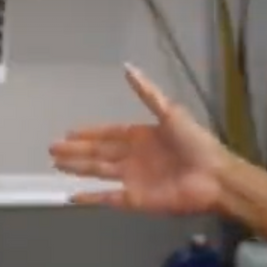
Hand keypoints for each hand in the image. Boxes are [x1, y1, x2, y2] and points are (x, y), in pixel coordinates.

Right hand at [49, 64, 230, 213]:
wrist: (214, 177)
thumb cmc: (195, 143)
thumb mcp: (170, 112)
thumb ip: (147, 93)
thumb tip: (128, 67)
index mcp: (142, 136)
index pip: (108, 133)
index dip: (89, 132)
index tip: (68, 131)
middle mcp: (134, 157)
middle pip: (98, 152)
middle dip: (76, 150)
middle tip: (52, 149)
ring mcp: (133, 179)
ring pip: (98, 172)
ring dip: (78, 168)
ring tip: (56, 164)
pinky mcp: (135, 199)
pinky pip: (107, 198)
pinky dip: (90, 198)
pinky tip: (72, 197)